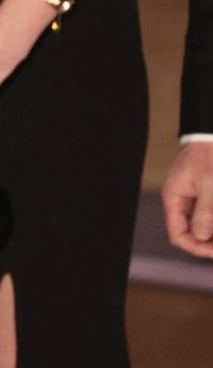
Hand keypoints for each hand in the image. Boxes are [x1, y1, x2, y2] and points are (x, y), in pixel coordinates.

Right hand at [161, 141, 212, 257]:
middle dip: (209, 242)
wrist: (211, 136)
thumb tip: (202, 237)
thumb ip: (206, 211)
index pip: (178, 234)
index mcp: (174, 199)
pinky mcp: (204, 197)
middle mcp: (181, 203)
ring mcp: (193, 200)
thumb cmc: (209, 156)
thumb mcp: (209, 183)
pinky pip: (208, 217)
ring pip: (203, 227)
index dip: (196, 247)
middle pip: (191, 234)